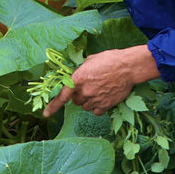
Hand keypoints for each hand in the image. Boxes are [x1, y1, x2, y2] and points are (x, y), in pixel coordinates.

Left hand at [43, 44, 159, 116]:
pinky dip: (98, 107)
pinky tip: (104, 97)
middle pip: (75, 101)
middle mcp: (85, 90)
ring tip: (99, 90)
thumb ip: (81, 70)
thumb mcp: (91, 60)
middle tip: (88, 87)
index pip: (62, 95)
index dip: (53, 106)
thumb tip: (78, 75)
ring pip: (85, 107)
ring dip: (88, 101)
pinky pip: (96, 111)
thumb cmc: (110, 59)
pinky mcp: (106, 105)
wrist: (128, 67)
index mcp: (78, 78)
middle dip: (79, 95)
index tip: (46, 114)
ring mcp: (95, 99)